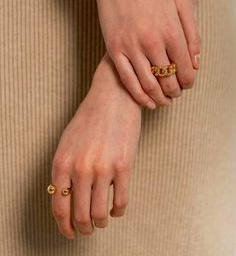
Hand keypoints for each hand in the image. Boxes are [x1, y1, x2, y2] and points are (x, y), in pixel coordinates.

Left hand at [50, 53, 141, 237]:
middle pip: (80, 215)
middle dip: (84, 228)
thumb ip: (64, 170)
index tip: (70, 232)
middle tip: (88, 228)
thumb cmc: (89, 118)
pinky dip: (117, 211)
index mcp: (62, 163)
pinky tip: (116, 208)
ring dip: (101, 222)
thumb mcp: (67, 142)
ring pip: (100, 213)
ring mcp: (103, 168)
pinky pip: (121, 201)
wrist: (113, 97)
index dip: (64, 226)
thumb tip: (67, 200)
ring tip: (102, 219)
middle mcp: (80, 169)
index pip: (59, 206)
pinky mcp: (124, 166)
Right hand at [93, 0, 200, 109]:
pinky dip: (139, 96)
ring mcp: (131, 47)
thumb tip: (196, 62)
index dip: (189, 82)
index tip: (187, 84)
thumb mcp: (180, 3)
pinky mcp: (114, 50)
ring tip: (163, 100)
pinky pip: (128, 81)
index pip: (186, 68)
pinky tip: (145, 101)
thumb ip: (192, 33)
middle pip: (169, 80)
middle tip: (175, 93)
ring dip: (159, 97)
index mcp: (171, 30)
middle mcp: (152, 41)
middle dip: (175, 92)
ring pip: (149, 85)